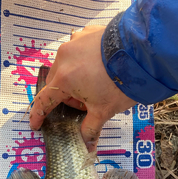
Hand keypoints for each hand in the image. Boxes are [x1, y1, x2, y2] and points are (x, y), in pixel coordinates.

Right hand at [29, 26, 135, 151]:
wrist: (142, 53)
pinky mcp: (87, 32)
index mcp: (64, 79)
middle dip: (65, 96)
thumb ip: (90, 128)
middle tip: (83, 105)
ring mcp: (75, 41)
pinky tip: (99, 67)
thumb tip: (87, 146)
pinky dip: (83, 61)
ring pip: (66, 65)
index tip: (36, 124)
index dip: (38, 115)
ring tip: (95, 85)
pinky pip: (78, 50)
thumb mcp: (104, 111)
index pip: (44, 101)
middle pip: (56, 82)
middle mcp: (64, 57)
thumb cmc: (119, 84)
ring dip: (74, 78)